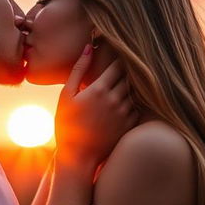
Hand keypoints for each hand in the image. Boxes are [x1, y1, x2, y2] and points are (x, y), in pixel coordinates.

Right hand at [55, 47, 137, 169]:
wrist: (78, 157)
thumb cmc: (67, 125)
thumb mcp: (66, 96)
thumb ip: (78, 70)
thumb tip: (89, 47)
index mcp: (99, 89)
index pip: (118, 65)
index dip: (119, 59)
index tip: (118, 55)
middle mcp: (115, 99)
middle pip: (129, 76)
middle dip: (126, 71)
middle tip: (124, 68)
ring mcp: (125, 113)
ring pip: (135, 91)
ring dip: (131, 86)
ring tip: (124, 85)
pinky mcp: (130, 124)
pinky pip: (137, 106)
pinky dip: (133, 102)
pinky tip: (124, 103)